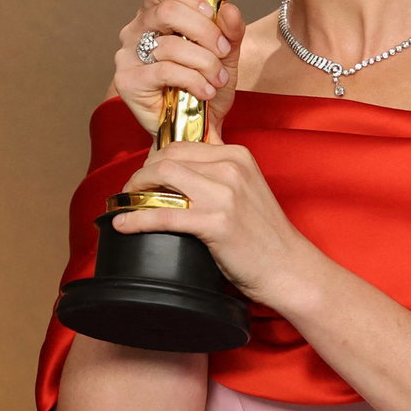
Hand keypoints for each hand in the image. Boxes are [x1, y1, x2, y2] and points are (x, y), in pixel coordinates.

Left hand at [110, 141, 310, 307]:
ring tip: (127, 204)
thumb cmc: (263, 235)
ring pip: (162, 178)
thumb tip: (181, 167)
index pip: (182, 144)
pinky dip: (137, 219)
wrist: (288, 266)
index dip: (154, 159)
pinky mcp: (216, 222)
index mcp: (238, 156)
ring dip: (135, 191)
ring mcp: (224, 194)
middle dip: (141, 173)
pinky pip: (164, 214)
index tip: (144, 175)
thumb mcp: (246, 189)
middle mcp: (231, 168)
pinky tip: (123, 224)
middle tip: (132, 191)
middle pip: (168, 158)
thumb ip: (220, 173)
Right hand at [112, 0, 245, 136]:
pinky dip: (193, 80)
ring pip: (170, 45)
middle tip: (223, 51)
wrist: (198, 128)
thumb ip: (231, 30)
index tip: (212, 14)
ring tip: (217, 79)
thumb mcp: (226, 54)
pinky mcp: (128, 81)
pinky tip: (205, 91)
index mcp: (155, 15)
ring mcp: (128, 56)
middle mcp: (136, 30)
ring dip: (204, 63)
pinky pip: (164, 71)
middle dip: (205, 31)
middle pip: (168, 11)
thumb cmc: (206, 85)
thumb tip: (230, 10)